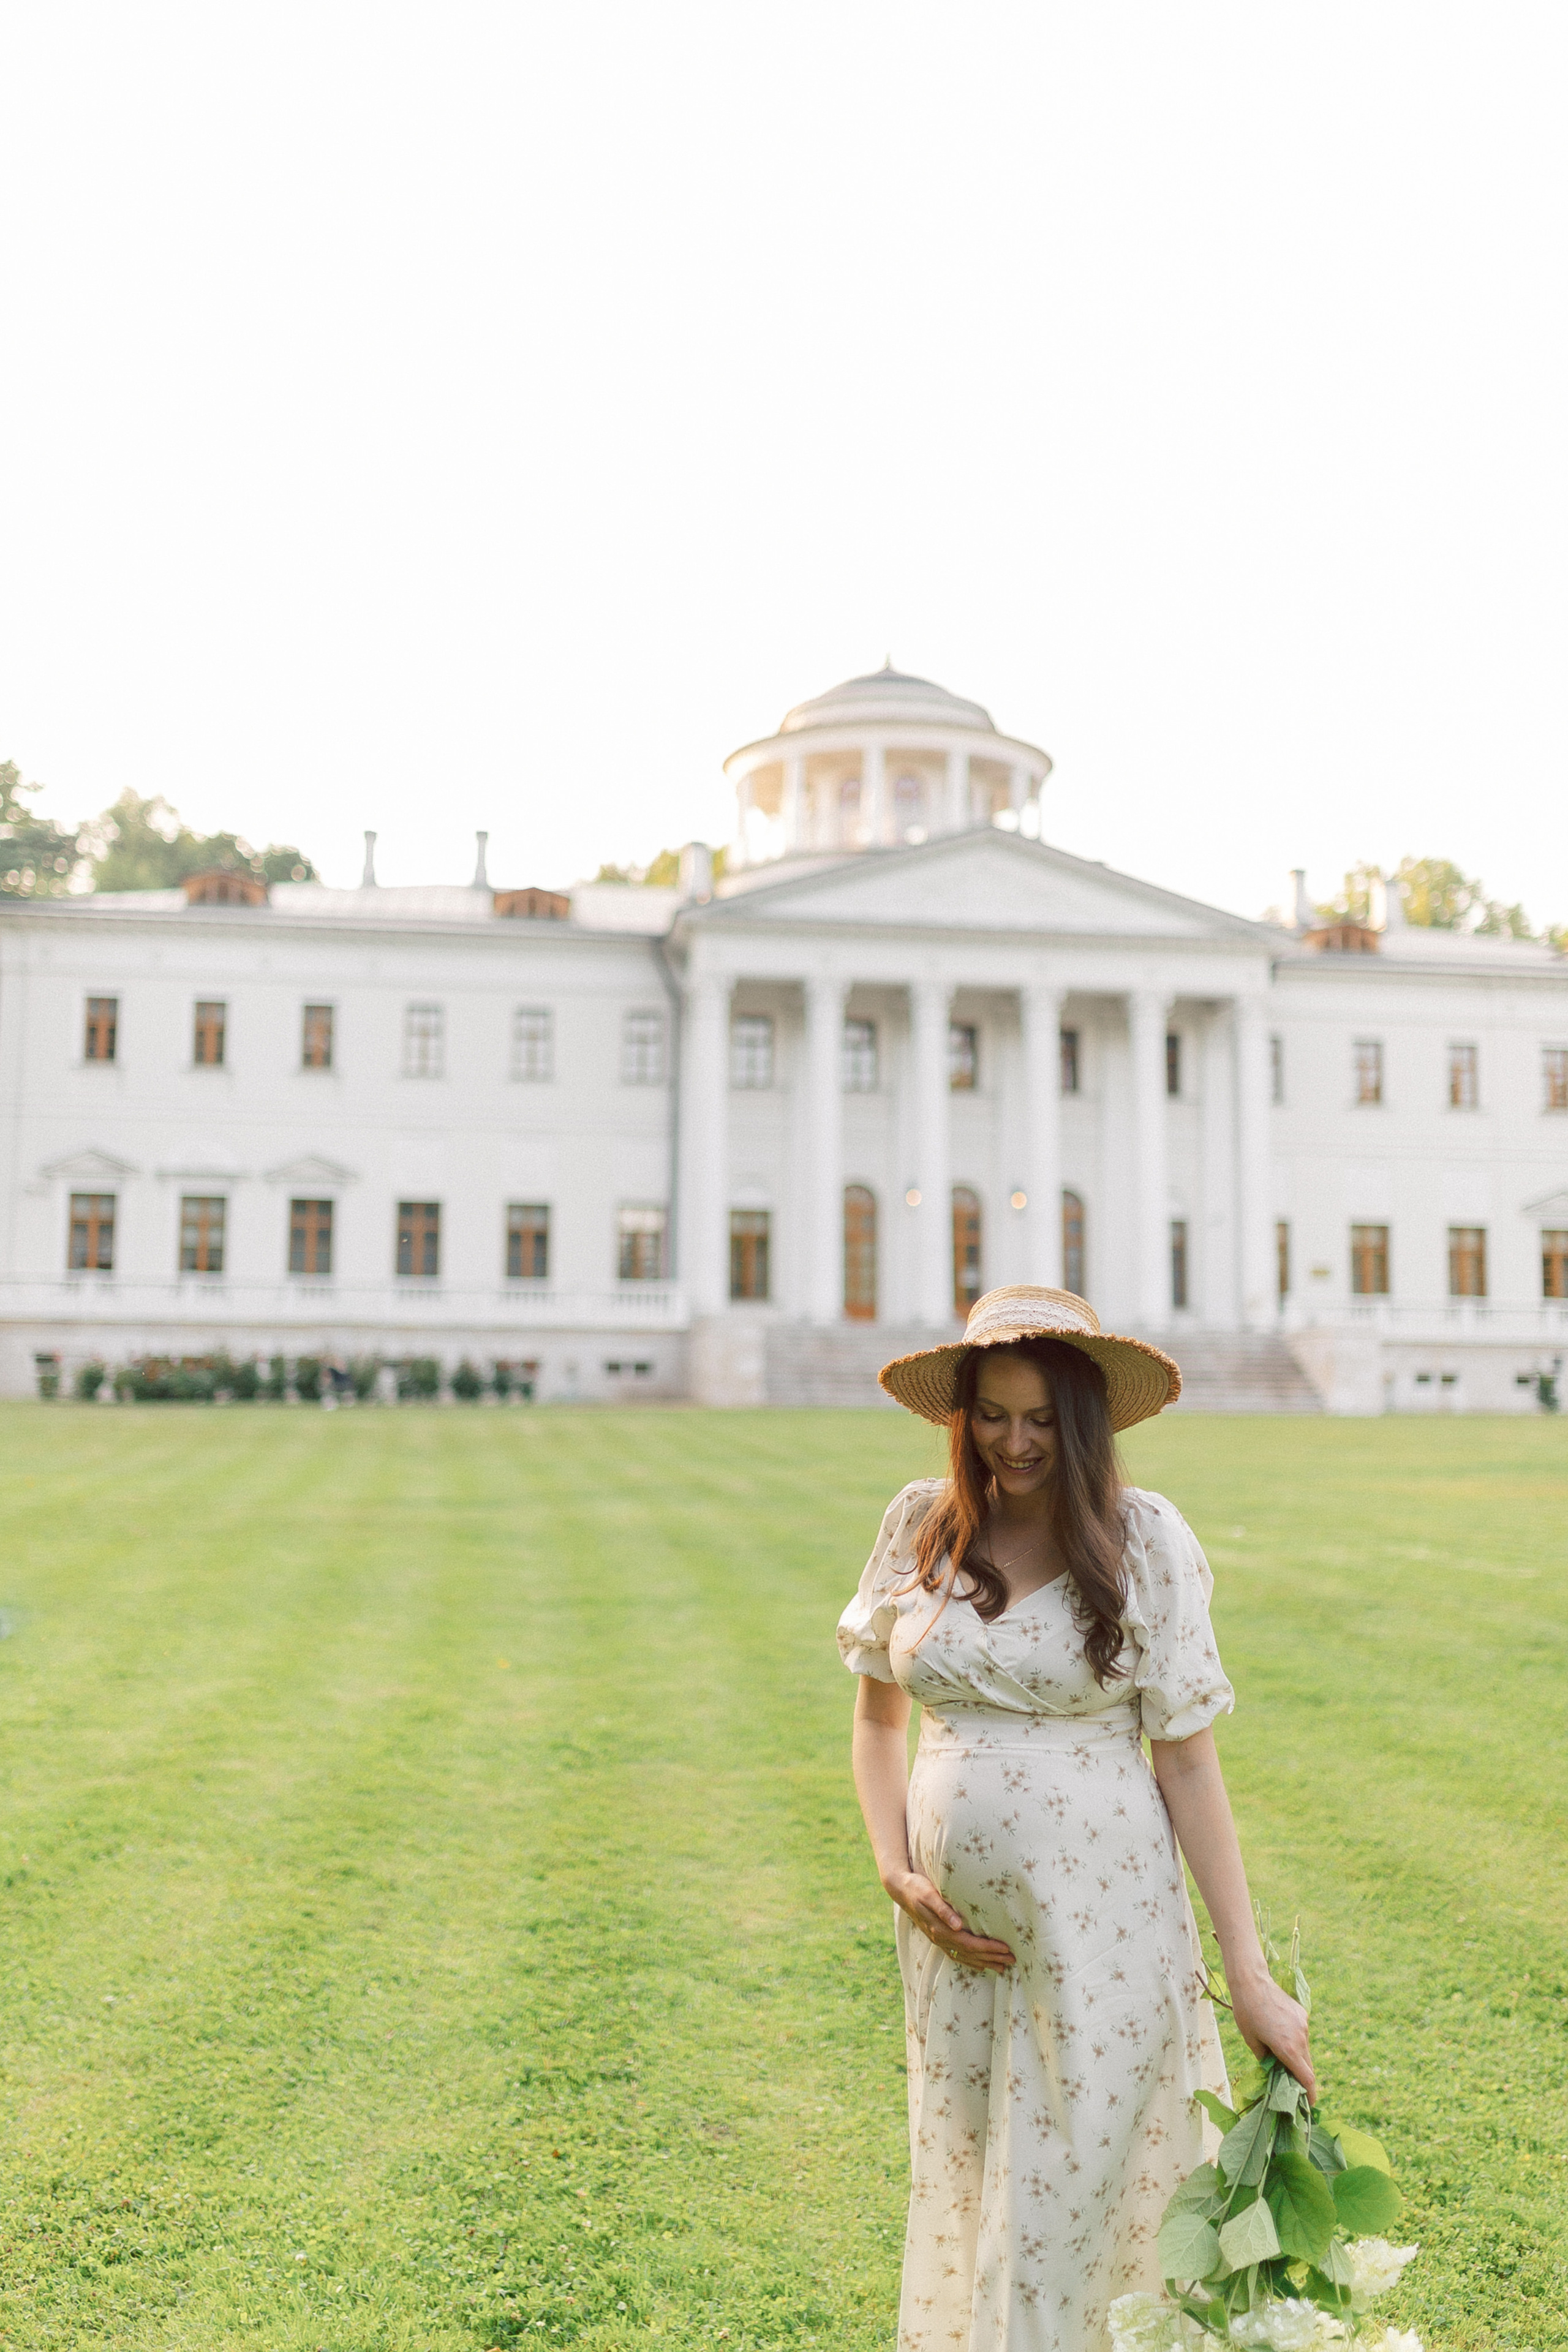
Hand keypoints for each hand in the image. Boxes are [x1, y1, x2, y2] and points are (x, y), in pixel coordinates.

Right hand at [886, 1870, 1015, 1972]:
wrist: (900, 1889)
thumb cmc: (917, 1888)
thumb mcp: (929, 1895)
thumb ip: (943, 1910)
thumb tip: (958, 1926)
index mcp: (940, 1930)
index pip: (970, 1943)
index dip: (988, 1948)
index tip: (1005, 1948)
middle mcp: (940, 1939)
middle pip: (970, 1953)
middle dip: (992, 1957)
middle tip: (1013, 1960)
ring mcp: (938, 1940)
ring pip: (965, 1957)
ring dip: (984, 1962)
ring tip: (1002, 1967)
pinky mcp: (937, 1938)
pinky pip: (956, 1955)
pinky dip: (970, 1962)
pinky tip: (980, 1965)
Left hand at [1229, 1967, 1316, 2100]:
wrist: (1252, 1981)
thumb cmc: (1246, 2012)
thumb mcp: (1252, 2041)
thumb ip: (1266, 2060)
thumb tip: (1274, 2071)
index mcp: (1288, 2048)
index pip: (1306, 2078)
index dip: (1310, 2094)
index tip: (1310, 2105)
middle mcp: (1300, 2038)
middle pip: (1307, 2066)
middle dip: (1302, 2078)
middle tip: (1293, 2086)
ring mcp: (1304, 2025)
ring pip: (1305, 2050)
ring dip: (1298, 2057)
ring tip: (1281, 2055)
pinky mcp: (1303, 2015)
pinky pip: (1302, 2034)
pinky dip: (1295, 2041)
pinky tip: (1279, 2031)